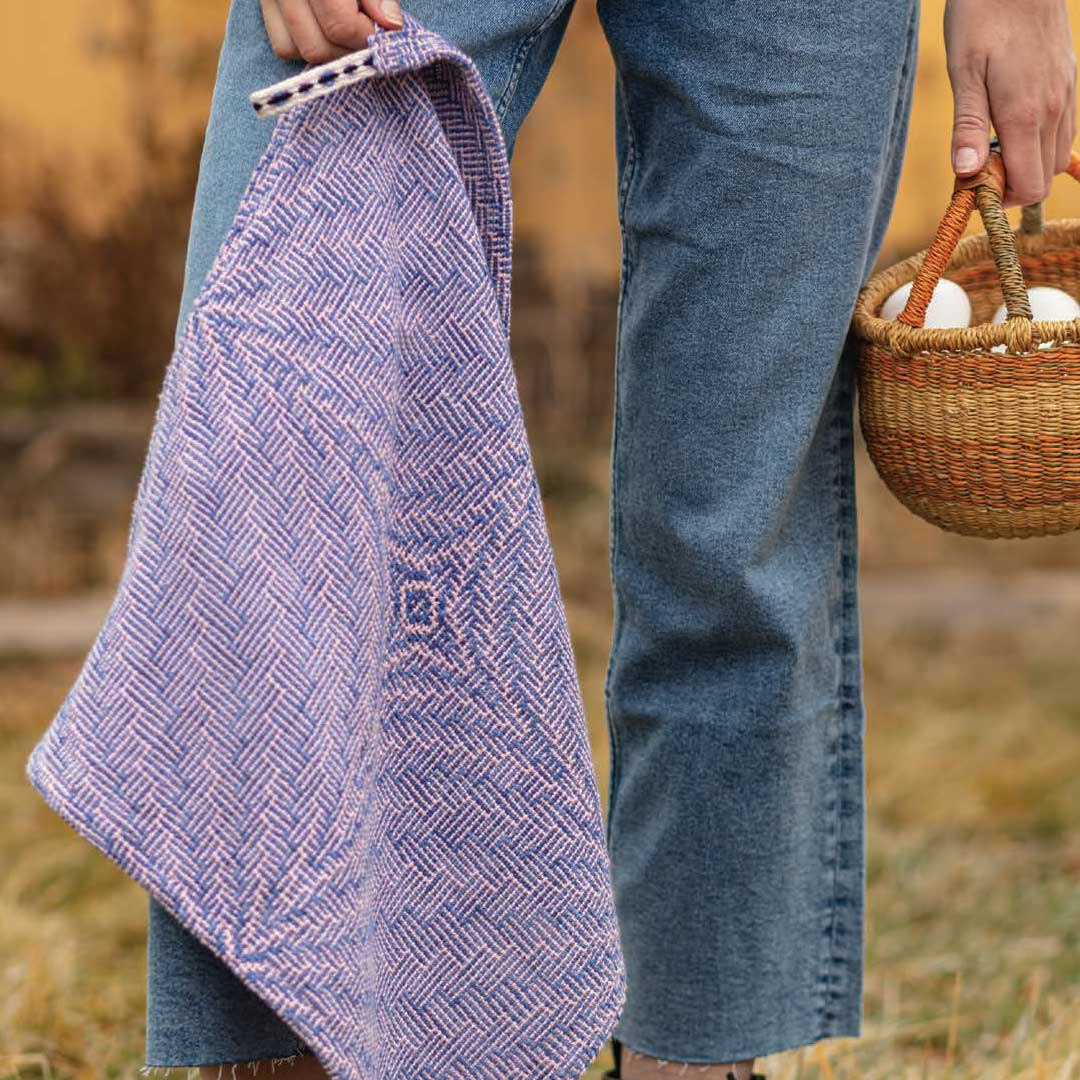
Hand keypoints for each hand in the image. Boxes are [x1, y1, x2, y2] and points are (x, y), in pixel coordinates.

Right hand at [260, 0, 403, 63]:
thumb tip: (390, 24)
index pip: (339, 23)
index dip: (367, 35)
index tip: (386, 28)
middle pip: (316, 45)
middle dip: (348, 49)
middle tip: (369, 33)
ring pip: (293, 49)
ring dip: (327, 51)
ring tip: (349, 32)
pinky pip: (281, 42)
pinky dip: (304, 44)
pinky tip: (326, 29)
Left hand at [945, 0, 1076, 207]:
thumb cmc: (983, 16)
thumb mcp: (963, 73)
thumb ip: (967, 127)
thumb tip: (967, 174)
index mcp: (1026, 115)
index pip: (1029, 186)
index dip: (1001, 199)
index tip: (973, 186)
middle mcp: (1054, 109)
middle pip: (1044, 178)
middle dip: (1012, 184)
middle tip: (977, 166)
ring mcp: (1066, 94)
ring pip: (1056, 155)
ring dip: (1025, 163)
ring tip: (990, 144)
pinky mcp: (1068, 80)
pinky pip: (1062, 129)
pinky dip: (1038, 142)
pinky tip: (1009, 126)